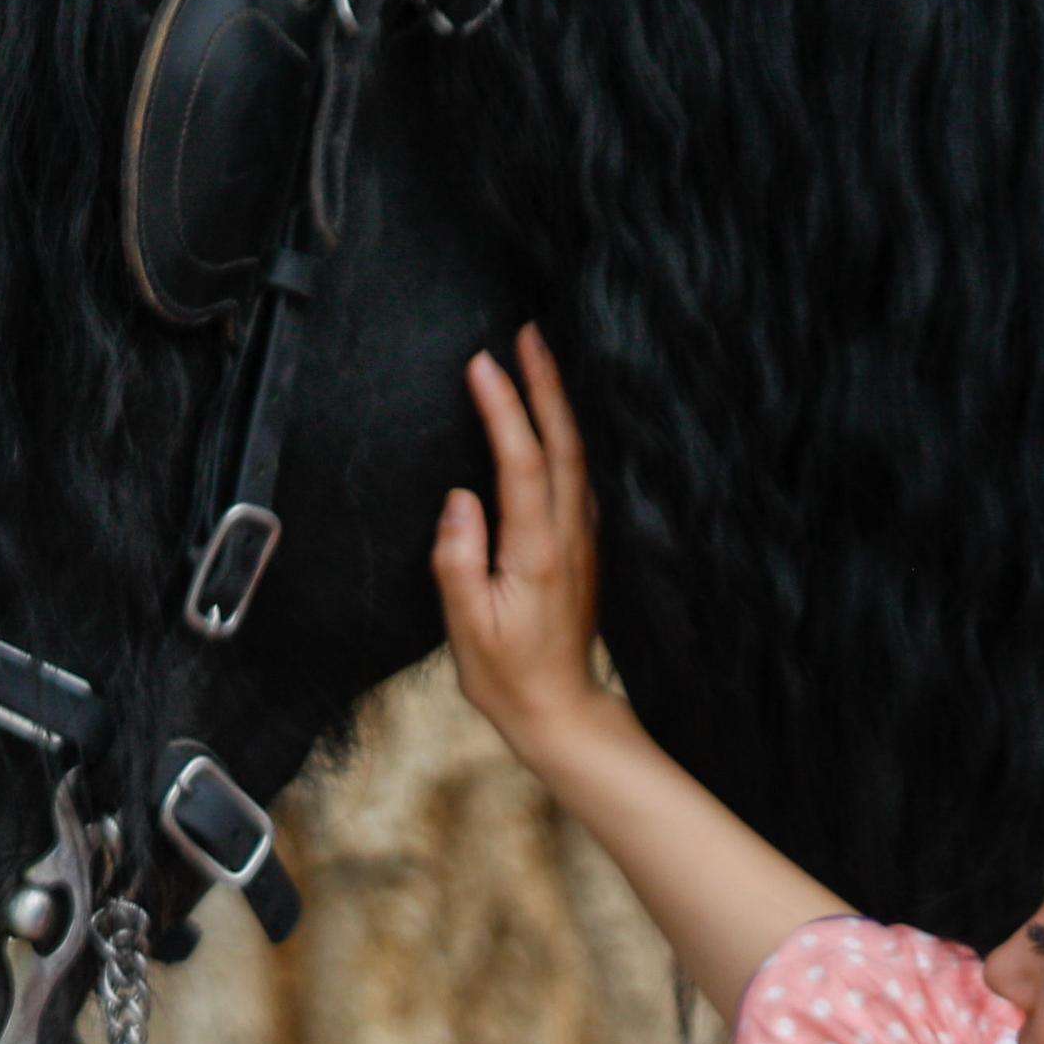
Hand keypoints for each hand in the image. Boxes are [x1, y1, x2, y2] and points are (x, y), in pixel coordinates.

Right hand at [432, 326, 620, 762]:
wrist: (561, 711)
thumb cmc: (508, 676)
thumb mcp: (468, 627)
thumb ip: (459, 560)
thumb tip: (460, 498)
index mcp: (537, 552)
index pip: (523, 463)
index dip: (505, 409)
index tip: (483, 364)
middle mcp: (569, 537)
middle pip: (563, 445)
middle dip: (545, 384)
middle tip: (527, 332)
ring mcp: (584, 541)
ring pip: (576, 457)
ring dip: (558, 404)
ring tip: (539, 359)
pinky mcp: (584, 548)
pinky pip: (579, 477)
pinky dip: (565, 437)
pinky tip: (555, 421)